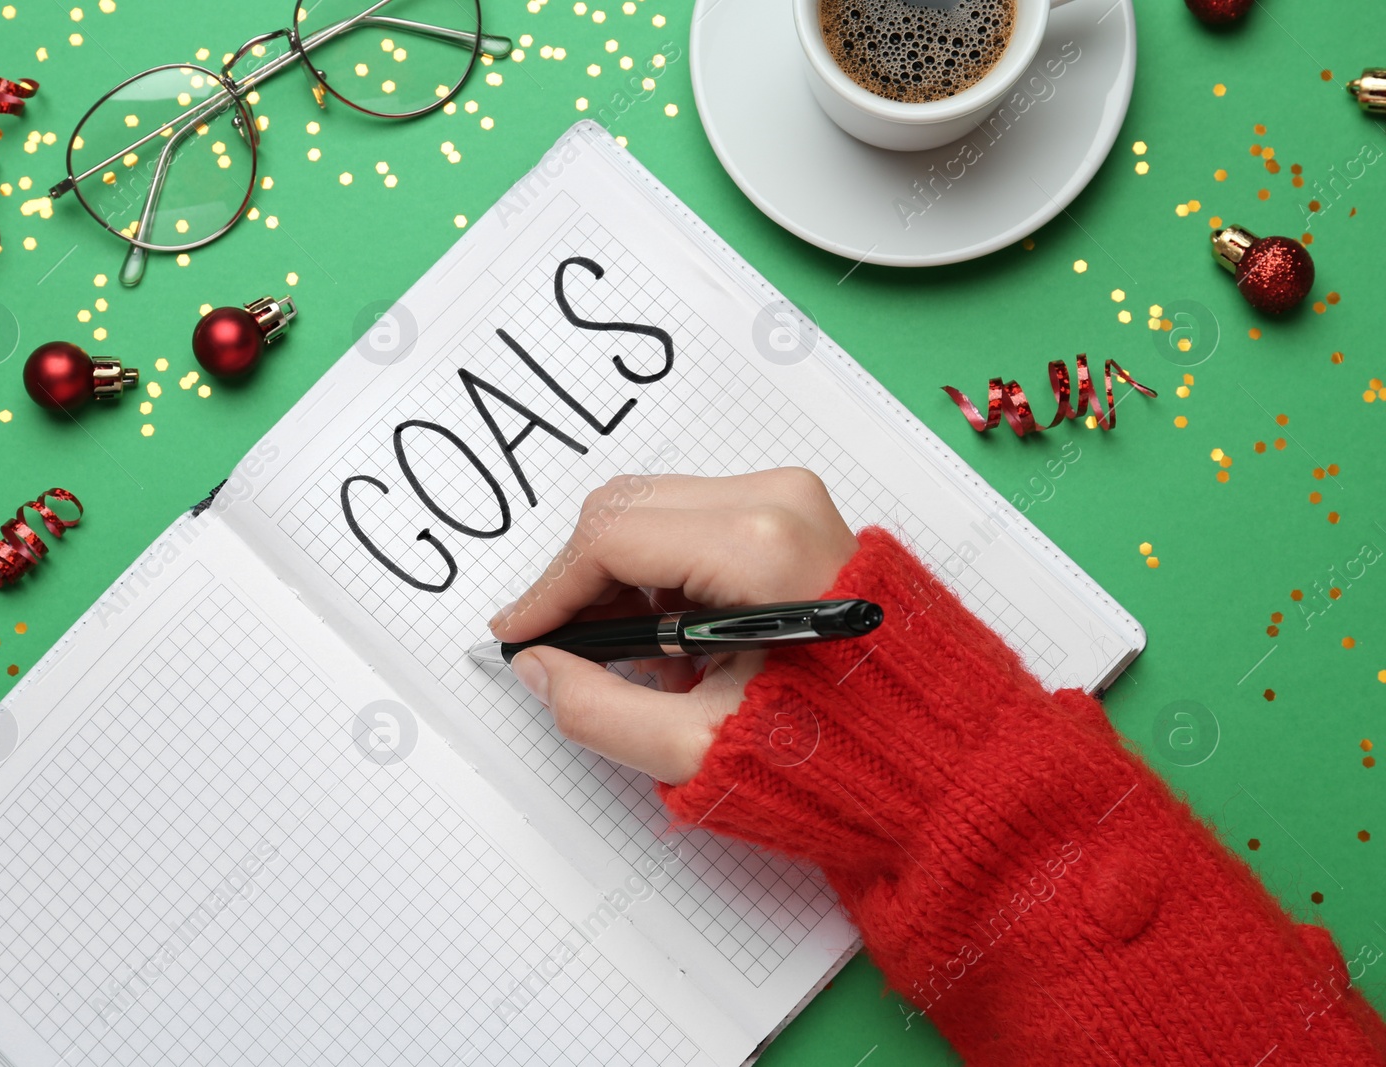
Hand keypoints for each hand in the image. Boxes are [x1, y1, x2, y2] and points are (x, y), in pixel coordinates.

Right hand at [489, 468, 858, 784]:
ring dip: (625, 579)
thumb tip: (540, 667)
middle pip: (627, 510)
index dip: (550, 591)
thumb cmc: (844, 756)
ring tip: (642, 661)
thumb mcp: (700, 751)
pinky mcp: (801, 511)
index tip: (518, 635)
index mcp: (758, 547)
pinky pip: (698, 519)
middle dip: (584, 581)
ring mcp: (795, 499)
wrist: (946, 754)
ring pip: (657, 510)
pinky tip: (680, 640)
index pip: (610, 539)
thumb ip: (599, 710)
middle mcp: (778, 500)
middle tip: (569, 651)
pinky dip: (666, 572)